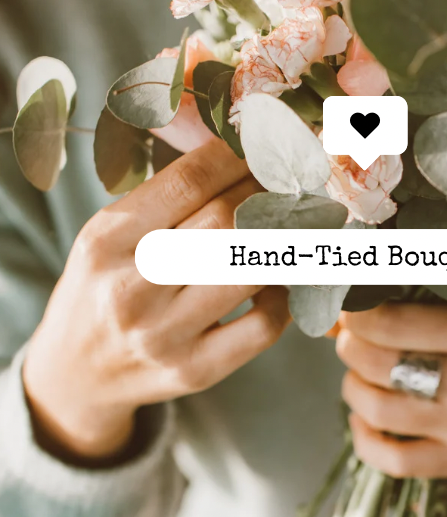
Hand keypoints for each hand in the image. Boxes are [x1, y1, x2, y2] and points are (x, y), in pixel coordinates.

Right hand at [24, 139, 288, 461]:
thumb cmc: (104, 287)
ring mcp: (164, 334)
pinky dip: (284, 297)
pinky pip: (262, 326)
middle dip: (268, 194)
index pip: (189, 181)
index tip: (264, 145)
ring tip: (298, 223)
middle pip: (226, 221)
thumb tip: (240, 151)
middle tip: (288, 184)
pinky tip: (279, 281)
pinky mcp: (195, 370)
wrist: (77, 372)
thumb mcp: (108, 235)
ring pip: (250, 270)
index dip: (239, 157)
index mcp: (106, 240)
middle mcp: (130, 288)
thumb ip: (163, 197)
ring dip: (286, 240)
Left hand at [336, 304, 446, 478]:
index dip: (357, 315)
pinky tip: (365, 417)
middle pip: (381, 366)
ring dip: (353, 387)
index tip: (348, 307)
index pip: (395, 324)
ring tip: (360, 372)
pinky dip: (365, 438)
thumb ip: (422, 305)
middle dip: (351, 347)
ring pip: (379, 411)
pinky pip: (395, 461)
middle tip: (351, 337)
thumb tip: (343, 316)